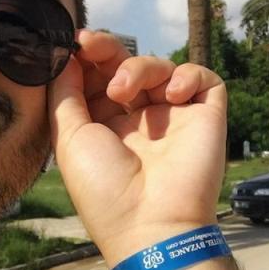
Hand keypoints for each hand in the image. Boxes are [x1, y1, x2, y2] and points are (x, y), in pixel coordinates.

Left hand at [48, 30, 226, 263]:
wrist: (151, 224)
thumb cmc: (104, 189)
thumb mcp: (69, 138)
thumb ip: (64, 93)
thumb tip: (62, 57)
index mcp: (106, 127)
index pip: (99, 79)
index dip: (87, 59)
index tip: (75, 45)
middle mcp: (140, 121)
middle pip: (128, 67)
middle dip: (109, 51)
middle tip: (93, 46)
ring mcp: (174, 118)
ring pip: (161, 68)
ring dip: (139, 68)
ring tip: (124, 93)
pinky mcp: (205, 117)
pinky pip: (203, 79)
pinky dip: (187, 76)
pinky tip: (170, 96)